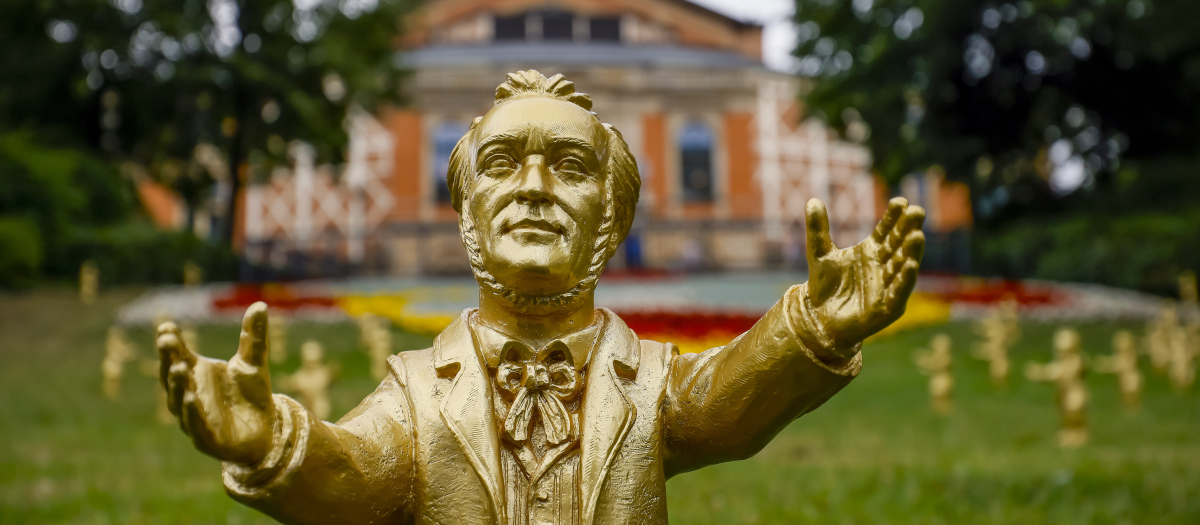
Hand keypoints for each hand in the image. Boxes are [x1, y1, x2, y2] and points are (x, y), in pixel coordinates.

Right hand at [157, 302, 275, 464]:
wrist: (266, 431)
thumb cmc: (251, 395)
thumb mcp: (253, 362)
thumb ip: (253, 337)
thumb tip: (261, 305)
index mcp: (194, 375)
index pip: (176, 356)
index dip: (170, 343)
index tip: (166, 326)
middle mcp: (188, 396)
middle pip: (173, 377)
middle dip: (169, 360)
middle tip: (168, 341)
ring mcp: (194, 419)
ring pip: (180, 402)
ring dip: (178, 385)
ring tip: (180, 367)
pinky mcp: (207, 440)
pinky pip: (196, 427)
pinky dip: (192, 413)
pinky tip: (192, 398)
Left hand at [805, 197, 925, 350]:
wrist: (818, 319)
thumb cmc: (824, 286)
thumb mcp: (819, 253)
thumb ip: (818, 229)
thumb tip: (812, 200)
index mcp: (871, 251)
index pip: (887, 230)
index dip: (894, 216)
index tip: (900, 201)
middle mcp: (884, 266)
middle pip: (899, 244)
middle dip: (908, 228)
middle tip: (917, 211)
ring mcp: (888, 286)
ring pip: (902, 265)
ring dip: (911, 251)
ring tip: (917, 235)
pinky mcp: (888, 307)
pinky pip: (898, 292)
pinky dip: (904, 279)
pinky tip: (909, 265)